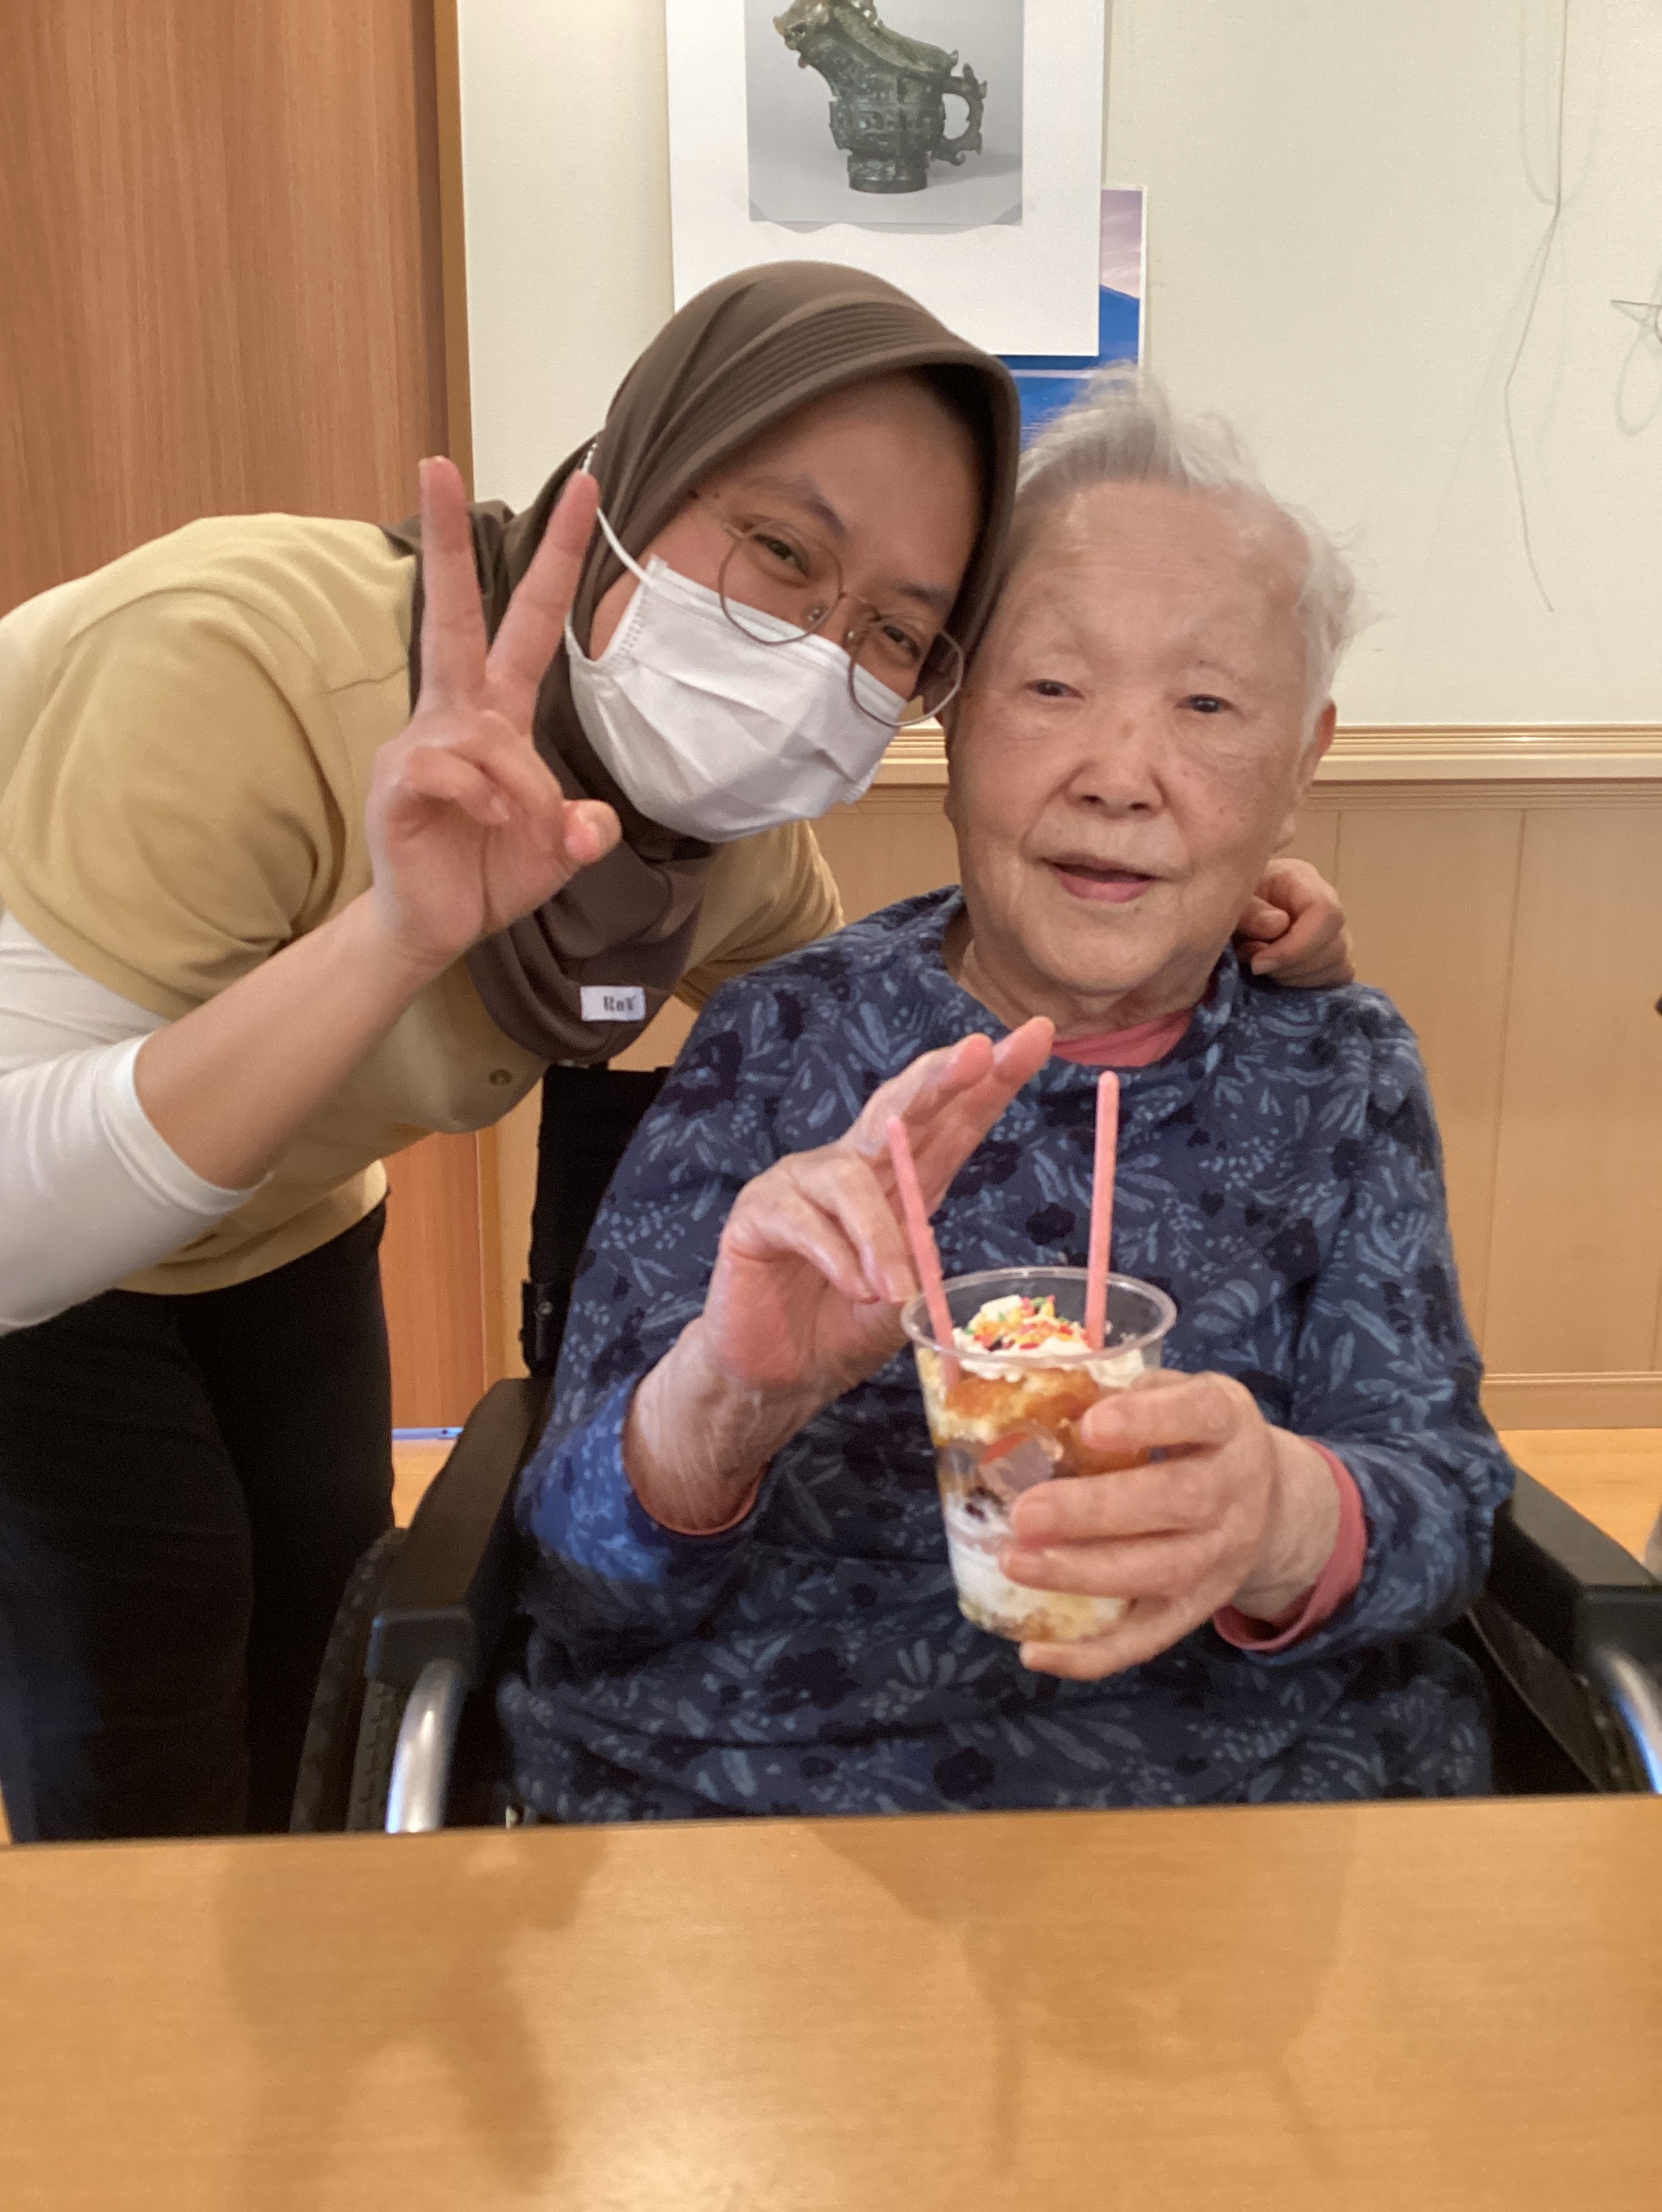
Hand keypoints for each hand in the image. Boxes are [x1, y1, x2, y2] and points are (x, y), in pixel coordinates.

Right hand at [364, 456, 620, 976]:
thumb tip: (590, 827)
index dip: (559, 560)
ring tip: (523, 828)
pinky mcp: (397, 781)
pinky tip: (479, 824)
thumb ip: (583, 830)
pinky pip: (451, 769)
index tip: (586, 490)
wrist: (433, 929)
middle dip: (445, 539)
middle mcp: (455, 715)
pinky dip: (483, 802)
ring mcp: (421, 744)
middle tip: (437, 462)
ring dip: (523, 786)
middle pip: (454, 614)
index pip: (528, 622)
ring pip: (487, 734)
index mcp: (497, 715)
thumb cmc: (488, 874)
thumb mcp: (557, 852)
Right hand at [624, 1019, 1053, 1530]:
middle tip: (977, 1052)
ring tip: (893, 1288)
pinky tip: (854, 1289)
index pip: (952, 1122)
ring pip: (850, 1179)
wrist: (774, 1374)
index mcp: (902, 1181)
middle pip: (901, 1110)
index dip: (990, 1081)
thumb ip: (918, 1278)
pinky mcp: (758, 1213)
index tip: (1036, 1038)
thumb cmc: (843, 1330)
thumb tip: (929, 1252)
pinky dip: (836, 1258)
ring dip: (880, 1236)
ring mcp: (801, 1184)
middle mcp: (853, 1167)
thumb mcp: (900, 1307)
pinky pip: (804, 1222)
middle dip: (941, 1078)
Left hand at [1000, 1370, 1340, 1679]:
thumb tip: (1039, 1400)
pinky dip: (1092, 1654)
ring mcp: (1221, 1558)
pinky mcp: (1197, 1608)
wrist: (1270, 1501)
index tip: (1091, 1424)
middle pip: (1178, 1503)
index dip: (1148, 1419)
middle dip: (1096, 1511)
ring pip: (1160, 1573)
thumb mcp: (1179, 1394)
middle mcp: (1235, 1491)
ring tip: (1015, 1562)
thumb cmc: (1194, 1435)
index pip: (1198, 1414)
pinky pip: (1149, 1639)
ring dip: (1083, 1574)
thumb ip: (1125, 1392)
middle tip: (1025, 1512)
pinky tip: (1035, 1650)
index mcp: (1228, 1423)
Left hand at [1233, 857, 1352, 986]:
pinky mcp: (1333, 954)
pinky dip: (1310, 984)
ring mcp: (1333, 929)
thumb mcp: (1226, 904)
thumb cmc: (1224, 904)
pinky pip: (1338, 975)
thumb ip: (1249, 913)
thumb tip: (1279, 925)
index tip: (1258, 964)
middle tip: (1254, 965)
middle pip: (1334, 945)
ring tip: (1263, 967)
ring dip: (1296, 977)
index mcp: (1301, 879)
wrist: (1222, 914)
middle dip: (1291, 966)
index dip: (1296, 946)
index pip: (1325, 913)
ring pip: (1338, 964)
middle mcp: (1325, 902)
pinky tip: (1280, 977)